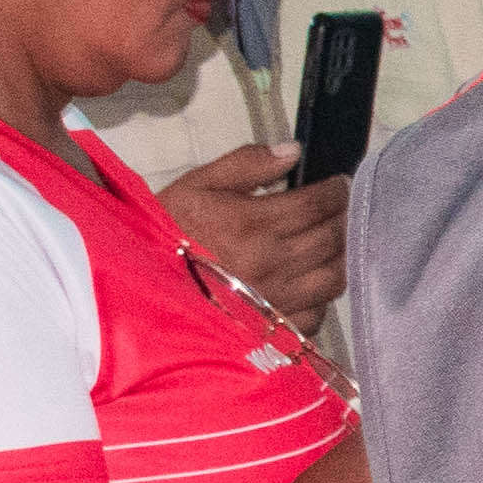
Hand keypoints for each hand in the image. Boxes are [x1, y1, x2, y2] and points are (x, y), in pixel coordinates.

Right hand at [161, 143, 347, 317]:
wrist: (139, 291)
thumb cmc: (168, 235)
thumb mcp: (196, 187)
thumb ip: (246, 164)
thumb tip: (293, 152)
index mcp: (251, 224)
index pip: (317, 204)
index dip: (336, 191)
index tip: (339, 185)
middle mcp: (270, 264)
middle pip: (333, 238)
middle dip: (343, 218)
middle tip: (341, 210)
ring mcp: (276, 301)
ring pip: (334, 276)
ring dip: (340, 257)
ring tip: (330, 243)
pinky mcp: (275, 330)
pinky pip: (318, 313)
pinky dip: (321, 296)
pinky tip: (309, 281)